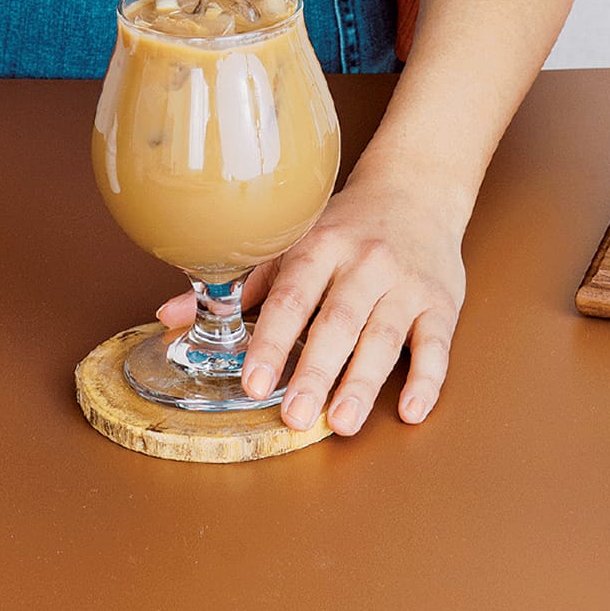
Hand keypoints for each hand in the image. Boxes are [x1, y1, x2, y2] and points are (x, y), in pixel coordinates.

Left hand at [157, 173, 467, 434]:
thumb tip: (168, 317)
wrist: (417, 187)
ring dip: (362, 382)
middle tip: (294, 416)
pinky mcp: (441, 302)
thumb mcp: (293, 240)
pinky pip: (436, 343)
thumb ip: (241, 285)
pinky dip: (427, 378)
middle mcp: (364, 263)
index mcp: (321, 246)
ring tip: (341, 423)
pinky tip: (411, 410)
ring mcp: (405, 283)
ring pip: (384, 337)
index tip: (254, 381)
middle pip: (337, 322)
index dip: (271, 340)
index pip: (291, 297)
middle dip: (315, 372)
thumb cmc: (347, 223)